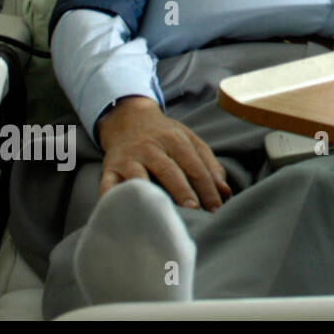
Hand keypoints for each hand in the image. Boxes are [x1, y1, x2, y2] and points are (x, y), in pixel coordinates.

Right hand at [95, 97, 231, 210]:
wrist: (128, 119)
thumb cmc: (165, 137)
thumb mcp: (190, 142)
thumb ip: (209, 166)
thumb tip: (225, 193)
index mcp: (175, 140)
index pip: (195, 166)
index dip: (207, 188)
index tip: (216, 209)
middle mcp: (151, 148)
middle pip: (169, 171)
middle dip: (183, 192)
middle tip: (195, 212)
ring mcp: (128, 158)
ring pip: (139, 177)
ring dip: (150, 195)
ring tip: (161, 214)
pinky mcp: (109, 168)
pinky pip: (108, 184)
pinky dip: (113, 197)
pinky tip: (122, 211)